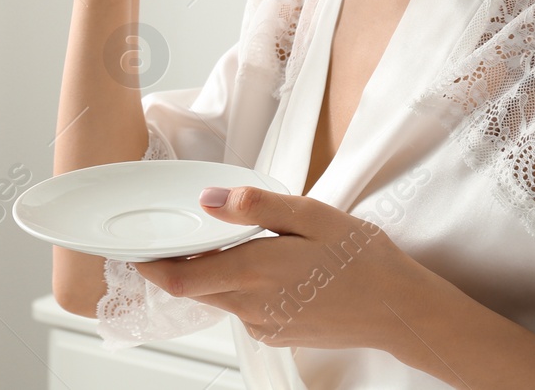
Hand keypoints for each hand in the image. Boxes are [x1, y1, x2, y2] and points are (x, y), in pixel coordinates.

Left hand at [133, 186, 446, 353]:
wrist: (400, 310)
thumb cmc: (361, 258)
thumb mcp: (311, 215)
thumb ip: (255, 206)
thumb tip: (208, 200)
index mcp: (253, 272)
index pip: (179, 277)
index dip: (149, 264)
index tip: (134, 247)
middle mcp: (251, 305)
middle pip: (192, 287)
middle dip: (176, 263)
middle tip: (175, 233)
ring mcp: (263, 324)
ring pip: (216, 297)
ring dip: (209, 272)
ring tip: (227, 240)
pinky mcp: (277, 333)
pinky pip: (241, 308)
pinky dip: (236, 285)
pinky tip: (262, 264)